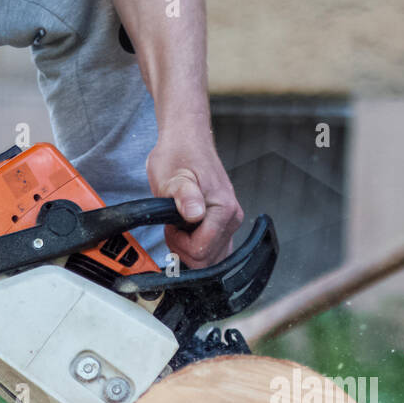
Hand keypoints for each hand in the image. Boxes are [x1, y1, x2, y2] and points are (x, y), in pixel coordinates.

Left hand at [147, 126, 242, 267]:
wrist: (186, 142)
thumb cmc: (178, 156)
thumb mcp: (173, 176)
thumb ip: (184, 196)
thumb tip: (194, 214)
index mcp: (224, 210)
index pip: (201, 251)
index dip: (179, 244)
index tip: (170, 226)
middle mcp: (233, 218)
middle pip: (208, 260)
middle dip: (184, 250)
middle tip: (173, 227)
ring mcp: (231, 222)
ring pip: (212, 260)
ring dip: (190, 250)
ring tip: (179, 227)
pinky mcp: (225, 224)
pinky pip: (214, 250)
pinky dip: (197, 247)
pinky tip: (187, 231)